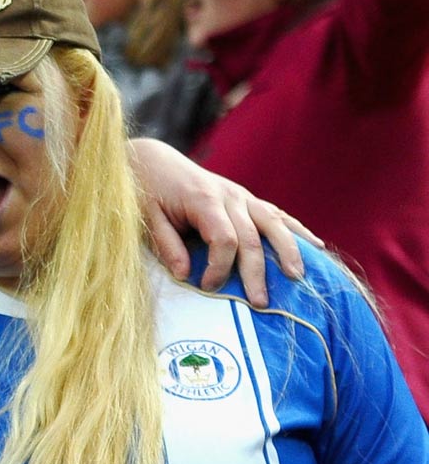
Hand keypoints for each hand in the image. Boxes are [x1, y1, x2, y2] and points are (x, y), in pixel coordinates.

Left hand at [129, 139, 311, 308]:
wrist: (154, 161)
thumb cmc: (146, 190)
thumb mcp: (146, 216)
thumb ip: (166, 244)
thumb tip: (184, 275)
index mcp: (204, 200)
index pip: (224, 239)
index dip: (219, 267)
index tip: (207, 287)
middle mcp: (230, 197)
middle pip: (252, 237)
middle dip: (257, 272)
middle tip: (260, 303)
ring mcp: (242, 196)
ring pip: (273, 224)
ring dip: (288, 251)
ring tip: (297, 277)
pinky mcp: (246, 198)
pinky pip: (276, 214)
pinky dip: (296, 230)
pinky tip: (316, 245)